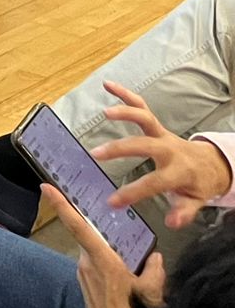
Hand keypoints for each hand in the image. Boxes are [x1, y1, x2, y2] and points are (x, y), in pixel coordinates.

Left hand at [40, 185, 161, 307]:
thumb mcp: (152, 292)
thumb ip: (154, 270)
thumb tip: (155, 257)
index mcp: (101, 261)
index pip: (78, 226)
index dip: (61, 205)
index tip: (46, 188)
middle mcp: (86, 265)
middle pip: (92, 240)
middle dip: (104, 239)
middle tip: (121, 246)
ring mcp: (83, 277)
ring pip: (95, 256)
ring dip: (108, 258)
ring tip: (130, 275)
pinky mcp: (84, 287)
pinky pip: (95, 270)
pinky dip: (107, 271)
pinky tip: (123, 285)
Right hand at [92, 81, 234, 227]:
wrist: (210, 164)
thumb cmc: (198, 184)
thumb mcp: (196, 201)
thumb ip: (184, 211)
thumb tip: (172, 222)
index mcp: (178, 171)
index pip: (154, 182)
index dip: (133, 192)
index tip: (112, 201)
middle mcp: (169, 149)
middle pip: (144, 145)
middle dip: (121, 148)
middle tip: (98, 154)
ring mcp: (163, 134)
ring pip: (144, 118)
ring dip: (125, 112)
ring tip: (106, 113)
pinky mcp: (157, 125)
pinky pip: (141, 106)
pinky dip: (125, 94)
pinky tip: (108, 85)